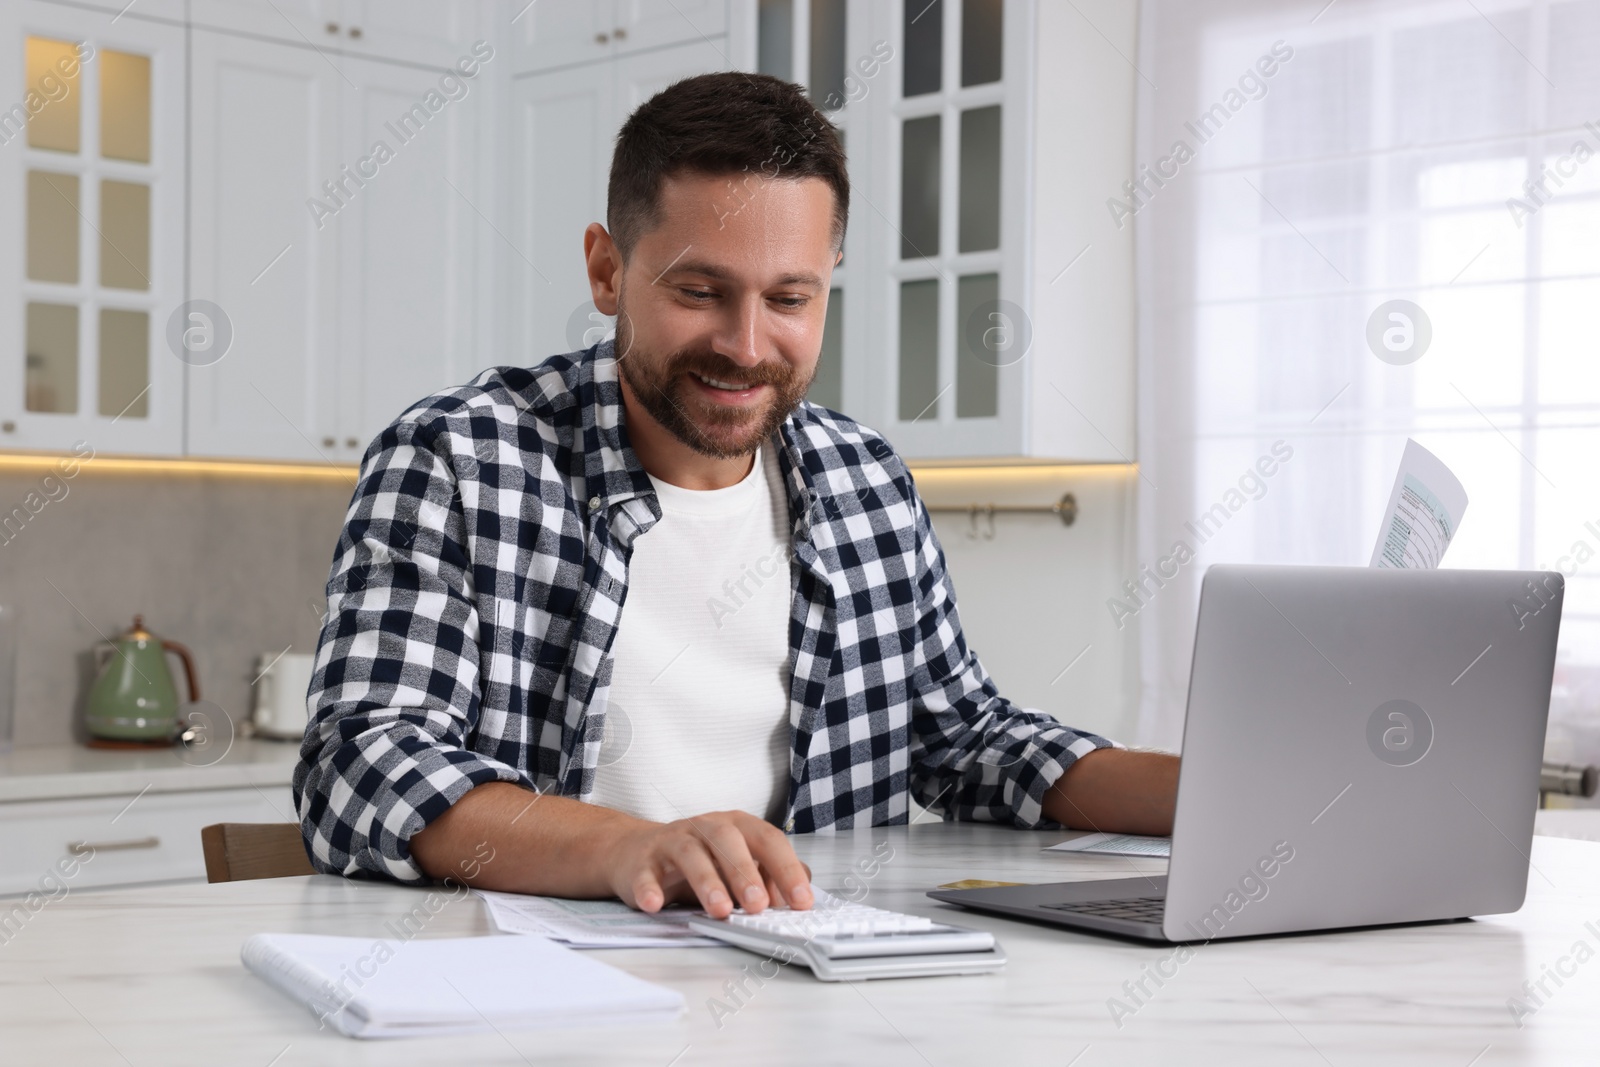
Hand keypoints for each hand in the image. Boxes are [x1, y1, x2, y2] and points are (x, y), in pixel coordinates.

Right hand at [603, 810, 813, 918]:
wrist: (636, 853)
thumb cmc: (698, 861)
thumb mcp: (739, 865)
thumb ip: (770, 876)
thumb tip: (802, 892)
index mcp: (737, 827)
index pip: (767, 840)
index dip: (786, 868)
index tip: (802, 900)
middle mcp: (705, 827)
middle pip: (728, 840)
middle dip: (745, 872)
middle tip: (758, 905)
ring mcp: (672, 841)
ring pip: (690, 854)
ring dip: (706, 882)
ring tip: (719, 910)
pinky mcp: (641, 861)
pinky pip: (644, 873)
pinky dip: (649, 888)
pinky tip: (655, 905)